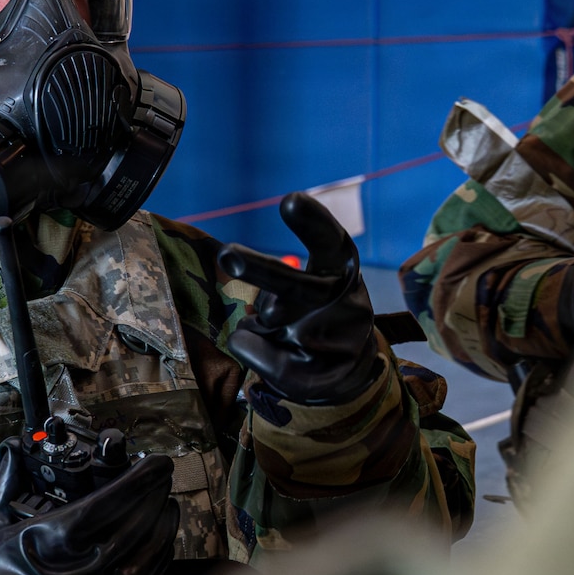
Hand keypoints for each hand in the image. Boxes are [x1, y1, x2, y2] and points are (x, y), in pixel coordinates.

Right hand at [0, 438, 177, 574]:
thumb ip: (9, 486)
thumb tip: (13, 450)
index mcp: (46, 545)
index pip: (107, 504)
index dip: (138, 480)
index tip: (157, 463)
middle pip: (133, 527)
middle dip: (154, 496)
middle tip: (162, 477)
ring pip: (146, 556)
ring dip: (163, 524)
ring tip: (167, 502)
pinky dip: (158, 557)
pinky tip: (161, 538)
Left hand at [218, 192, 377, 404]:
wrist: (347, 373)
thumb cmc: (317, 313)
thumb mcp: (311, 283)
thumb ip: (283, 276)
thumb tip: (244, 301)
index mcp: (342, 269)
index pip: (331, 241)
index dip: (313, 222)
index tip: (289, 201)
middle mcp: (343, 301)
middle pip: (296, 286)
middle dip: (260, 270)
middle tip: (226, 253)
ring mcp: (334, 340)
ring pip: (274, 319)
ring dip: (263, 318)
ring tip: (277, 323)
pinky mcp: (317, 373)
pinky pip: (261, 354)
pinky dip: (253, 348)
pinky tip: (268, 347)